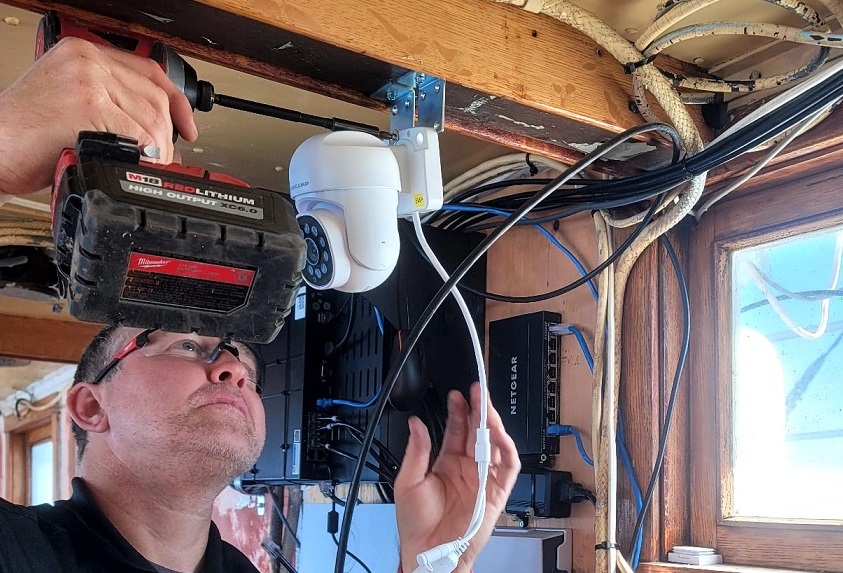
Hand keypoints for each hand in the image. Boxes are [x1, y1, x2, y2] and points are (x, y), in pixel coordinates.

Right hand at [0, 36, 197, 195]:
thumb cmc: (25, 135)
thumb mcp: (68, 104)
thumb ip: (107, 103)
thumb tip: (153, 130)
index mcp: (83, 53)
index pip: (150, 72)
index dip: (176, 102)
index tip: (187, 127)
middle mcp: (87, 61)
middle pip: (155, 98)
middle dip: (168, 135)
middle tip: (166, 157)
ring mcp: (87, 82)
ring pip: (151, 118)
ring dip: (158, 150)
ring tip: (147, 166)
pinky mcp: (87, 106)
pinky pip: (136, 134)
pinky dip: (145, 155)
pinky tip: (138, 165)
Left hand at [395, 382, 520, 572]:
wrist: (428, 553)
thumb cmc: (417, 525)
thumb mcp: (408, 481)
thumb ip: (416, 451)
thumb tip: (416, 424)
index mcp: (447, 464)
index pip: (457, 430)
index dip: (459, 411)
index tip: (457, 394)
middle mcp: (467, 469)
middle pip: (477, 432)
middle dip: (478, 410)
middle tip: (477, 391)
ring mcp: (482, 479)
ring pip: (494, 444)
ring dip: (492, 424)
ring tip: (486, 406)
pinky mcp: (496, 492)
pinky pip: (508, 467)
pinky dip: (507, 449)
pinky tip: (498, 434)